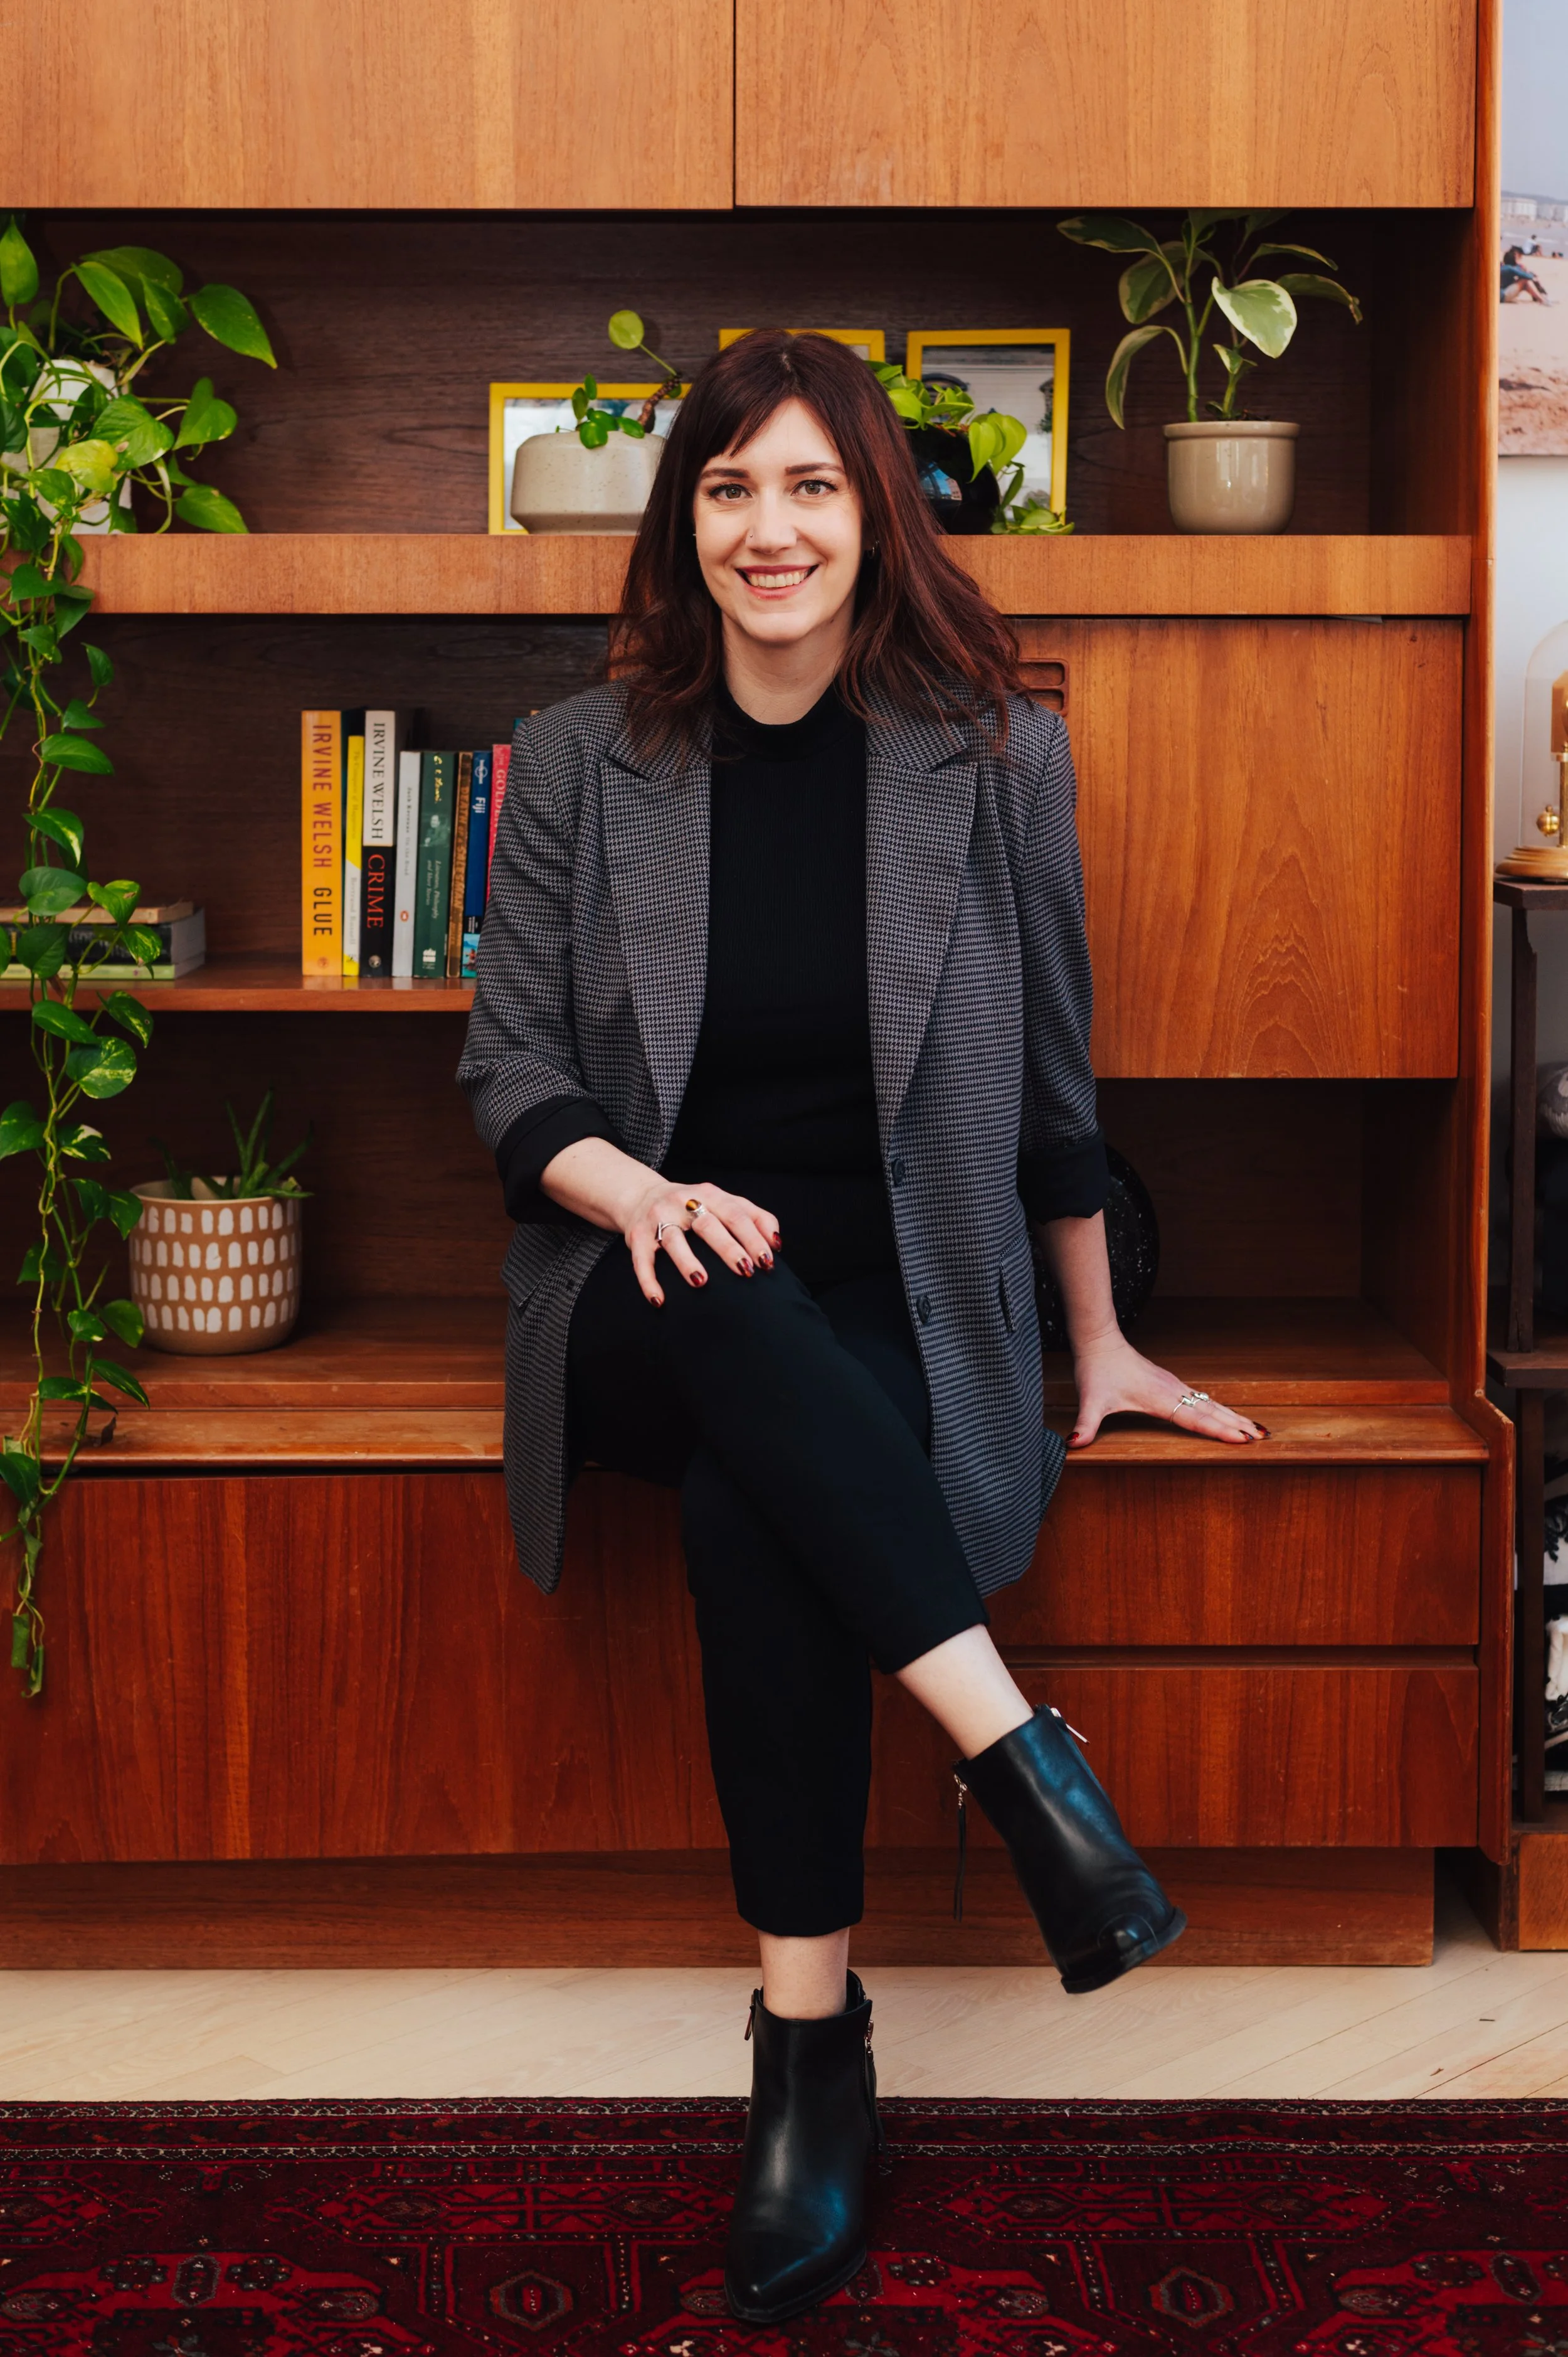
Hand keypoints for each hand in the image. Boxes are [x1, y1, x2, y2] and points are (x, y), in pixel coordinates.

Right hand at [622, 1178, 780, 1307]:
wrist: (641, 1196)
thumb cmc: (693, 1205)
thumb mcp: (722, 1202)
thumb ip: (753, 1216)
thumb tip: (776, 1243)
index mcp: (709, 1194)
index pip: (736, 1214)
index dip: (753, 1237)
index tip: (767, 1261)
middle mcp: (683, 1202)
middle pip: (708, 1224)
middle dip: (728, 1248)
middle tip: (746, 1271)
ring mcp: (658, 1217)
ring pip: (673, 1239)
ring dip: (687, 1261)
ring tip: (701, 1282)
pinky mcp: (637, 1236)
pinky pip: (641, 1260)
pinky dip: (648, 1280)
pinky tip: (659, 1299)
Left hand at [1069, 1328, 1264, 1448]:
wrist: (1100, 1342)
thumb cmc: (1097, 1371)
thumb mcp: (1089, 1400)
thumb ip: (1085, 1424)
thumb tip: (1074, 1443)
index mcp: (1160, 1398)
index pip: (1195, 1419)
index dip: (1219, 1430)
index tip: (1243, 1440)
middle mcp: (1173, 1391)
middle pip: (1212, 1410)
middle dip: (1237, 1424)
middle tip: (1263, 1438)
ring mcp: (1174, 1386)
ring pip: (1211, 1403)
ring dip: (1234, 1416)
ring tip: (1256, 1429)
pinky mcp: (1170, 1383)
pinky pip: (1202, 1398)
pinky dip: (1220, 1408)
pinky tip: (1227, 1413)